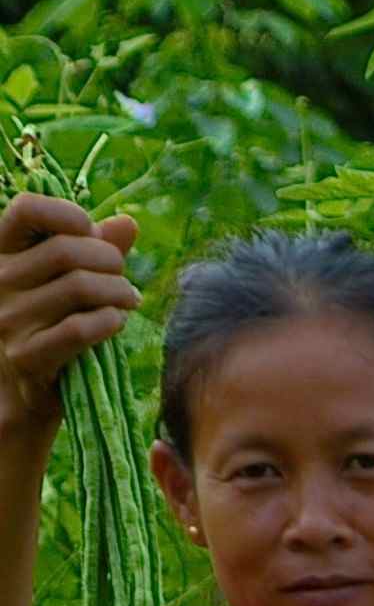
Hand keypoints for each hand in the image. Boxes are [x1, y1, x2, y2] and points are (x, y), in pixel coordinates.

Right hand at [0, 197, 137, 444]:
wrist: (21, 396)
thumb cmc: (49, 329)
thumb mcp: (63, 283)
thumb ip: (92, 250)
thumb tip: (127, 222)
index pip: (27, 209)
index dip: (69, 215)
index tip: (93, 236)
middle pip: (66, 250)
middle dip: (110, 261)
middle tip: (123, 279)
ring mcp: (7, 319)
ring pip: (79, 287)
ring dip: (119, 292)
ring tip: (129, 301)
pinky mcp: (27, 356)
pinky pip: (80, 329)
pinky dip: (110, 322)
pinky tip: (117, 323)